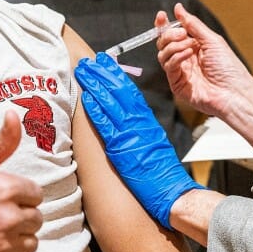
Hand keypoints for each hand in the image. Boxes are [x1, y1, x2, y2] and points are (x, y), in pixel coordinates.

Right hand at [0, 111, 43, 251]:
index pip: (36, 195)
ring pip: (30, 244)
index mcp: (8, 188)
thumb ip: (0, 143)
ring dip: (15, 241)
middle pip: (35, 219)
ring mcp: (3, 245)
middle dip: (18, 218)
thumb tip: (14, 115)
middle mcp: (10, 217)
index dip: (18, 196)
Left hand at [74, 52, 203, 228]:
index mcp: (146, 118)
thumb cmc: (161, 170)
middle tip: (87, 61)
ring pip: (110, 103)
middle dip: (101, 74)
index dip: (115, 74)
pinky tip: (87, 98)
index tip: (104, 62)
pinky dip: (96, 110)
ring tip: (83, 71)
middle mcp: (138, 121)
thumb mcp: (153, 140)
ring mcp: (130, 133)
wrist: (170, 189)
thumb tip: (125, 116)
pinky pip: (106, 125)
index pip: (129, 90)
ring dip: (95, 85)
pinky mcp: (121, 148)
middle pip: (117, 90)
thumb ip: (140, 126)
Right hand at [155, 3, 252, 118]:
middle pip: (163, 43)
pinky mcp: (177, 84)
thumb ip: (193, 24)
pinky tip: (188, 55)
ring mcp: (180, 72)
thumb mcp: (212, 40)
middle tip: (183, 34)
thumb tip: (179, 9)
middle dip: (169, 34)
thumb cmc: (229, 68)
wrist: (234, 92)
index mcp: (193, 47)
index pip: (172, 34)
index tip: (162, 15)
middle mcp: (185, 58)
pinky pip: (168, 66)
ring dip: (174, 46)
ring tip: (191, 46)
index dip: (164, 25)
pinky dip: (176, 57)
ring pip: (163, 54)